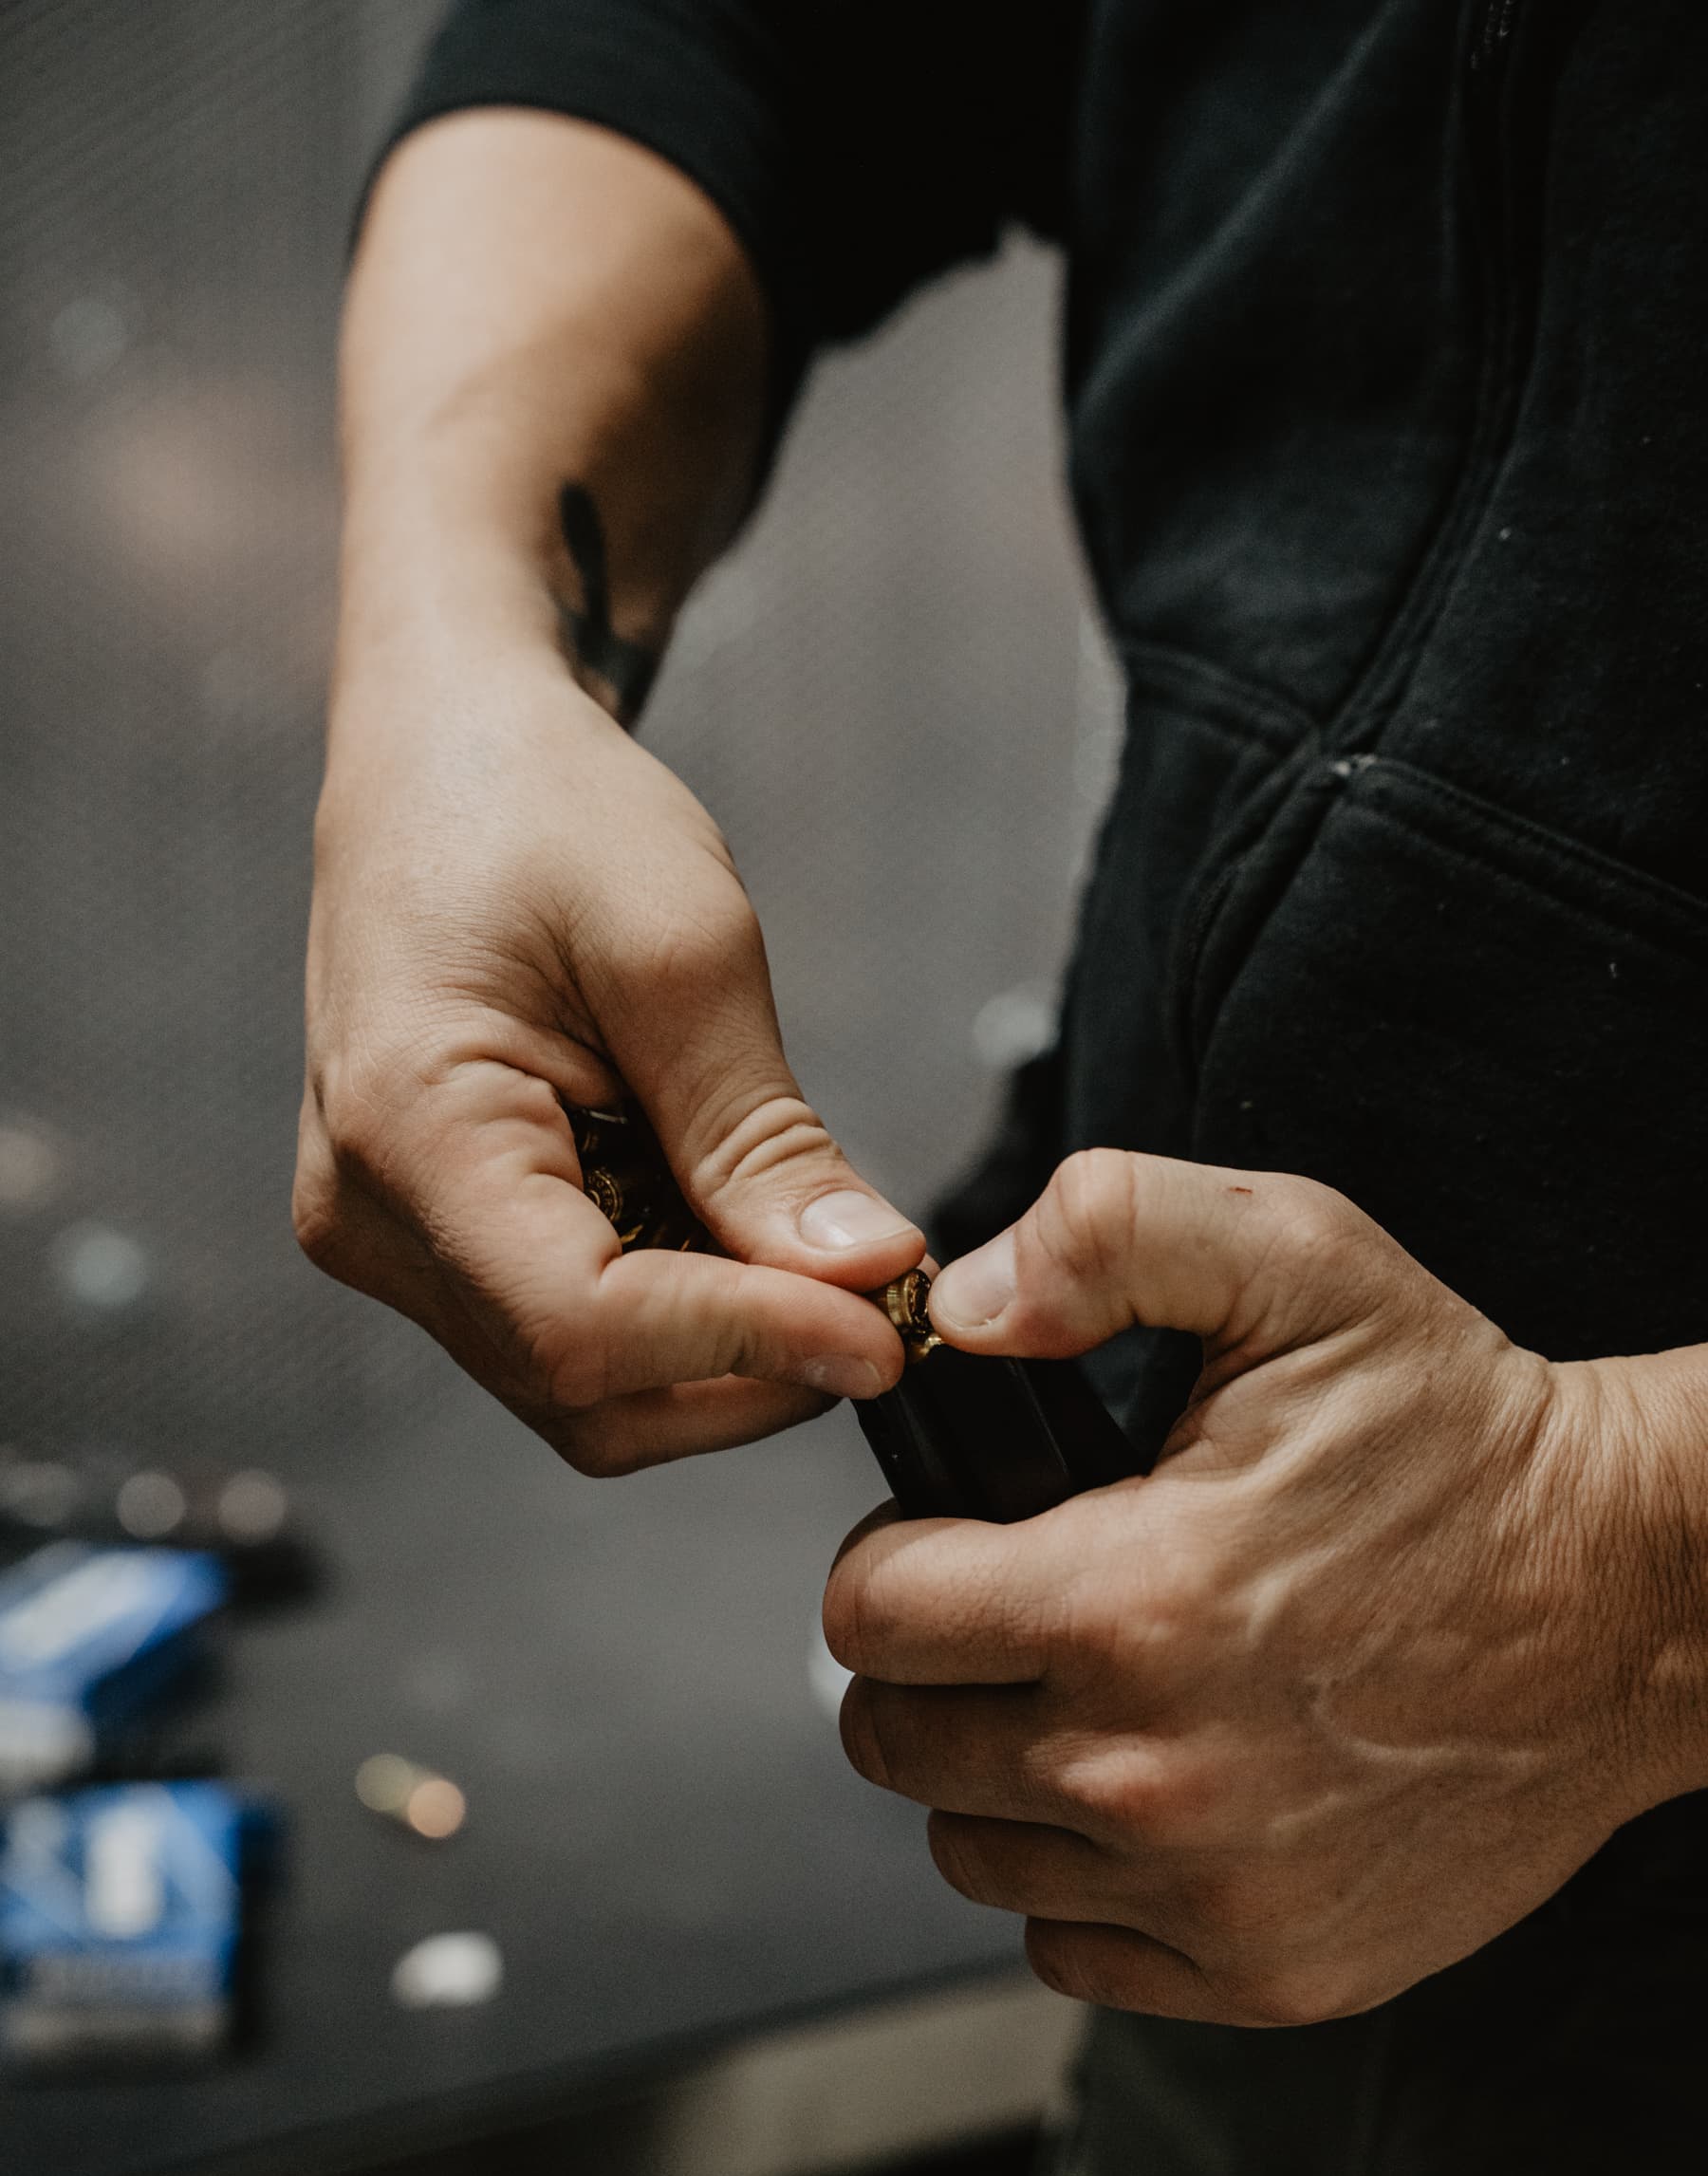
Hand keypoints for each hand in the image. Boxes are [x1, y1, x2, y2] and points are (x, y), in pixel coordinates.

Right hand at [297, 638, 920, 1472]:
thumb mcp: (684, 951)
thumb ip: (763, 1136)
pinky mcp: (431, 1238)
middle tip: (882, 1305)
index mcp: (408, 1132)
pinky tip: (736, 1236)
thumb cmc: (541, 809)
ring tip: (818, 1262)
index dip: (748, 1348)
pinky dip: (675, 1318)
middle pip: (581, 1389)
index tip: (886, 1334)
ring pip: (578, 1387)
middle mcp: (370, 1217)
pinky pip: (563, 1332)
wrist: (446, 754)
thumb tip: (866, 1276)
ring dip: (720, 1356)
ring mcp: (390, 1238)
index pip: (584, 1326)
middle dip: (748, 1373)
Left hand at [827, 1150, 1698, 2022]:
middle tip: (1026, 1611)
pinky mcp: (1270, 1972)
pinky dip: (1087, 1881)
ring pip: (973, 1855)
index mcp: (1126, 1604)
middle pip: (899, 1746)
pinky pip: (1072, 1950)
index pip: (870, 1618)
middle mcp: (1152, 1774)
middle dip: (934, 1666)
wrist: (1633, 1596)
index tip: (958, 1540)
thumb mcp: (1295, 1262)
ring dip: (1002, 1777)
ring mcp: (1211, 1893)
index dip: (894, 1560)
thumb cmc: (1460, 1434)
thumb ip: (1104, 1235)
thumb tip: (965, 1305)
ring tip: (1102, 1692)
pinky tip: (1163, 1787)